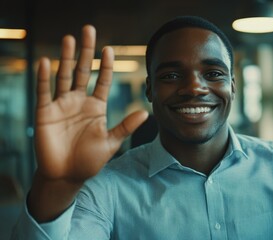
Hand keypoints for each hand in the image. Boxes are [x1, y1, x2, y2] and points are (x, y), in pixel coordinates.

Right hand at [34, 25, 146, 182]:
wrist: (67, 176)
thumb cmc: (89, 160)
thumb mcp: (111, 143)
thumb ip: (126, 127)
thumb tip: (146, 113)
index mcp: (96, 107)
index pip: (102, 81)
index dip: (105, 65)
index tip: (109, 49)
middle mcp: (79, 102)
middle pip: (83, 71)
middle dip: (86, 51)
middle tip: (89, 30)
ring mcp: (62, 105)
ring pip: (64, 76)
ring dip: (66, 57)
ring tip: (69, 38)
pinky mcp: (46, 113)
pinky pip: (44, 92)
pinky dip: (44, 77)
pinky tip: (47, 61)